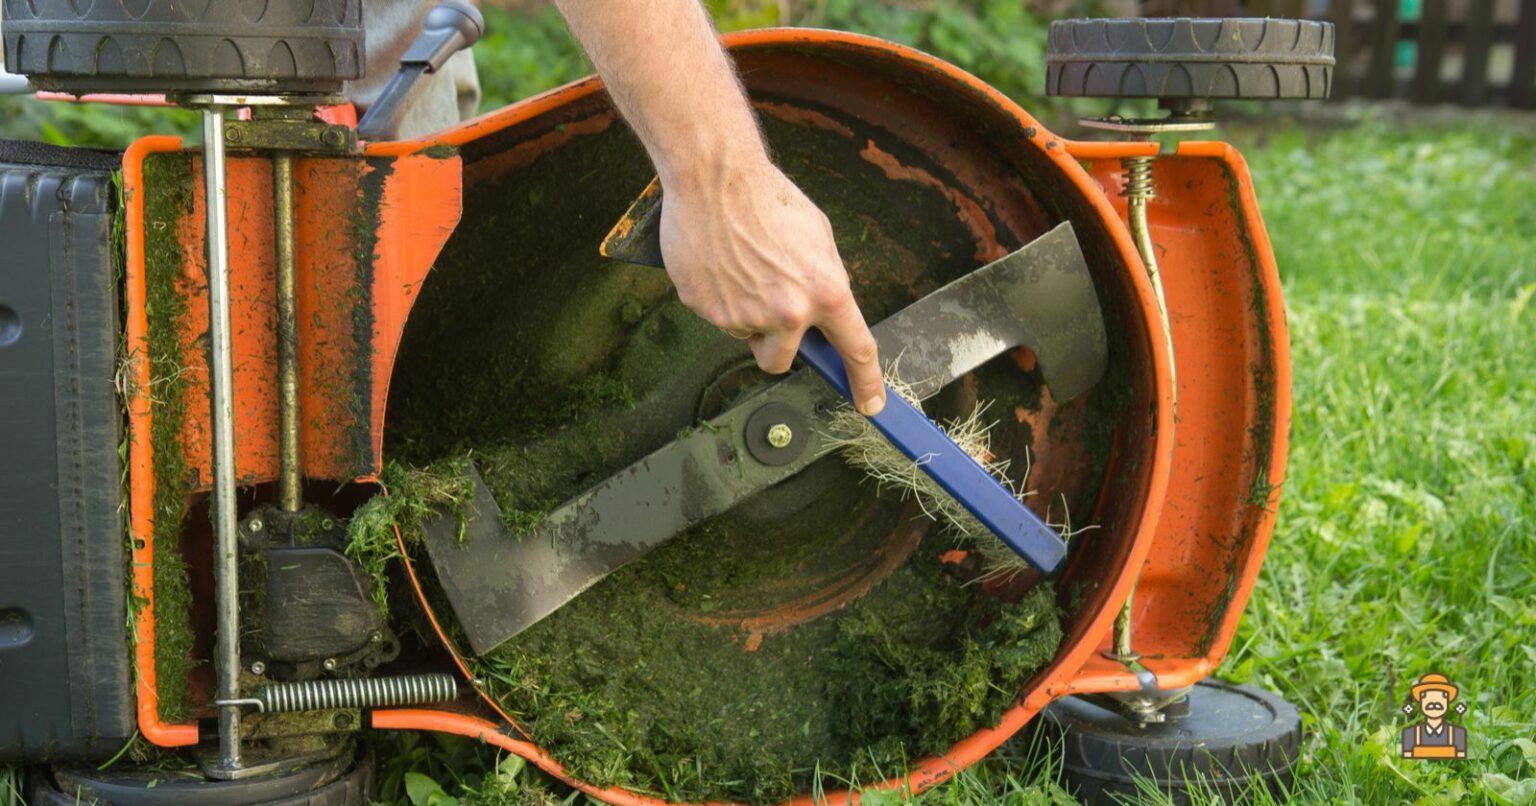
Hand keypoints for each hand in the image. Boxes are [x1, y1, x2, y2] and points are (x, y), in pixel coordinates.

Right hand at [659, 157, 886, 415]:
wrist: (715, 177)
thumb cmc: (768, 199)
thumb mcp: (818, 237)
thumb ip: (824, 281)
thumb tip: (822, 310)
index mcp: (825, 292)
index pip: (855, 349)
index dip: (866, 382)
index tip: (870, 404)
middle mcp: (787, 312)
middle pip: (780, 361)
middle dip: (774, 345)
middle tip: (766, 311)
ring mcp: (744, 315)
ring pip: (745, 335)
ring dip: (744, 313)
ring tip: (740, 265)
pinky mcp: (707, 309)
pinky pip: (716, 317)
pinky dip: (718, 297)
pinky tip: (718, 262)